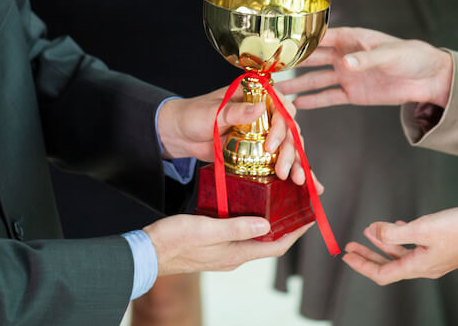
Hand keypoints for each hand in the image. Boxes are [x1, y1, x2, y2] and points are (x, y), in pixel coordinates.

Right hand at [145, 215, 311, 275]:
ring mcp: (223, 251)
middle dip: (287, 225)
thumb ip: (237, 228)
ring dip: (270, 221)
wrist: (146, 252)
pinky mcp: (213, 244)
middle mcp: (234, 255)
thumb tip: (268, 226)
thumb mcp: (207, 229)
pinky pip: (240, 232)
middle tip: (298, 204)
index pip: (277, 246)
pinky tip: (248, 204)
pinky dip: (251, 219)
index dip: (297, 232)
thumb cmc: (174, 241)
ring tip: (280, 200)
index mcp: (236, 254)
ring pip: (255, 236)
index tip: (311, 216)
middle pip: (269, 242)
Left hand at [155, 85, 308, 185]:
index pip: (280, 106)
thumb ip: (235, 111)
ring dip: (296, 163)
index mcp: (256, 95)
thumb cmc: (194, 115)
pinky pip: (279, 160)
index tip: (271, 144)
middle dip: (291, 150)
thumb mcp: (212, 112)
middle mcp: (265, 113)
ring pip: (289, 146)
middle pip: (289, 129)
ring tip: (297, 180)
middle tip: (284, 170)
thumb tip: (258, 108)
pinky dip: (293, 171)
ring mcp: (264, 133)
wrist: (180, 134)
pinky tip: (304, 185)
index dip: (282, 125)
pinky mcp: (260, 151)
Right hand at [276, 27, 452, 109]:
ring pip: (316, 79)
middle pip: (312, 59)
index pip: (320, 37)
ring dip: (298, 85)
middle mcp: (344, 55)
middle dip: (292, 63)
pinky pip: (329, 97)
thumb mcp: (389, 54)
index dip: (300, 40)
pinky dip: (314, 101)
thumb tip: (344, 63)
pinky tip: (297, 104)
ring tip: (277, 91)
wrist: (428, 78)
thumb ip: (366, 59)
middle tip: (269, 68)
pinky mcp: (353, 93)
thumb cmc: (410, 56)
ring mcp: (347, 75)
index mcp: (352, 38)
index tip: (278, 42)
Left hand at [342, 207, 457, 284]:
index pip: (383, 274)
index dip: (362, 265)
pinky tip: (397, 225)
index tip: (346, 255)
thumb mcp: (423, 227)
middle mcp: (425, 266)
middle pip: (389, 266)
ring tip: (369, 231)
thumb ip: (395, 231)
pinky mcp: (442, 248)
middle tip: (350, 246)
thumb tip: (373, 231)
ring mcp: (434, 258)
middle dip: (368, 255)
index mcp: (419, 267)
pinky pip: (414, 246)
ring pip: (401, 254)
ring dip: (383, 243)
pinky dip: (401, 237)